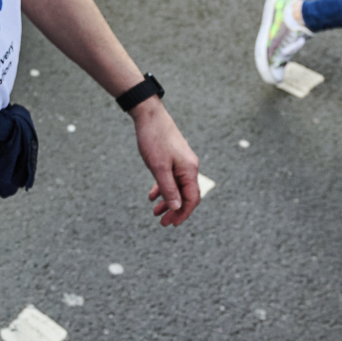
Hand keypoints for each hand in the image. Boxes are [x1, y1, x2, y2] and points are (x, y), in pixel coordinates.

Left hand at [133, 99, 202, 226]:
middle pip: (186, 195)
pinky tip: (152, 197)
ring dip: (167, 201)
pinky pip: (170, 179)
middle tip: (162, 222)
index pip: (192, 199)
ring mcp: (181, 163)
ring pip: (177, 188)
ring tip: (155, 212)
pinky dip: (162, 189)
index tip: (172, 224)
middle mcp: (189, 167)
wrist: (149, 116)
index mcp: (189, 170)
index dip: (183, 213)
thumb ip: (169, 189)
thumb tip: (177, 207)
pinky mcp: (173, 159)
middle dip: (175, 210)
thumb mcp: (159, 168)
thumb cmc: (154, 140)